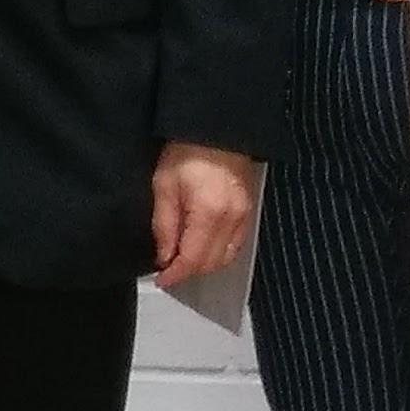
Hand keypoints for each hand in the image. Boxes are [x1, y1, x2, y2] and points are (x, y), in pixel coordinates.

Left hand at [151, 141, 255, 288]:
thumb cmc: (185, 153)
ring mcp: (244, 216)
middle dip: (188, 271)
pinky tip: (203, 248)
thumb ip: (164, 226)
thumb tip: (164, 257)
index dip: (175, 274)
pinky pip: (235, 245)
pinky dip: (219, 253)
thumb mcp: (164, 186)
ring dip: (204, 265)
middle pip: (211, 263)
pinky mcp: (248, 212)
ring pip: (225, 258)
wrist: (216, 131)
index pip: (193, 259)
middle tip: (168, 269)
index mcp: (208, 213)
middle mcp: (231, 220)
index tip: (161, 279)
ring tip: (182, 260)